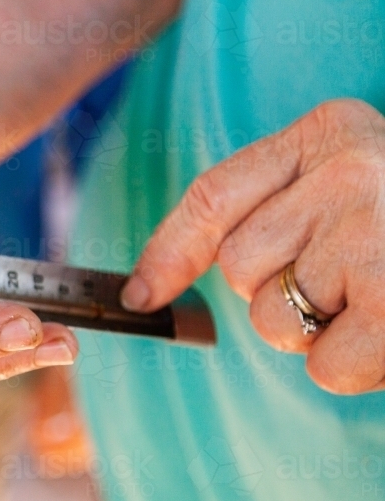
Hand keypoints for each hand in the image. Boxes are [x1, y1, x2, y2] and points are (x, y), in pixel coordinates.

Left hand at [121, 98, 384, 393]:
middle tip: (352, 285)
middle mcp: (349, 169)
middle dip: (280, 295)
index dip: (168, 250)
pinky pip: (322, 366)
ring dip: (322, 331)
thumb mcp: (350, 186)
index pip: (214, 194)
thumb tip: (150, 286)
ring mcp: (376, 232)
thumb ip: (275, 210)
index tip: (140, 294)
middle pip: (242, 268)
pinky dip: (356, 369)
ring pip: (274, 320)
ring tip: (384, 301)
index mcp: (331, 132)